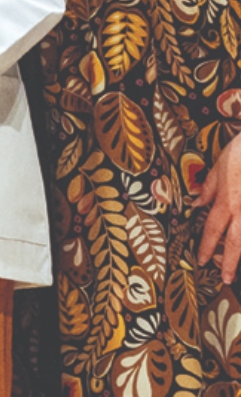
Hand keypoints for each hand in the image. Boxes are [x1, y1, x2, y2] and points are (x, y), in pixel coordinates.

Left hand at [197, 135, 240, 282]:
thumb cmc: (240, 153)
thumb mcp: (218, 167)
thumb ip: (208, 189)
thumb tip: (196, 204)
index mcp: (226, 202)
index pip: (212, 230)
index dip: (207, 247)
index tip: (203, 261)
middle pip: (235, 242)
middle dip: (230, 262)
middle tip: (225, 279)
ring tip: (238, 271)